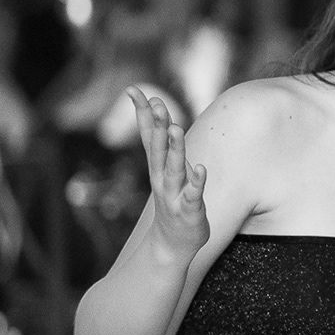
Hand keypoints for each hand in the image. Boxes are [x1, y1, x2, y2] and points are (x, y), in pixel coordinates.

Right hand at [129, 86, 208, 261]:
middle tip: (157, 102)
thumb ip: (163, 141)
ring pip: (173, 169)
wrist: (172, 245)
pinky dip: (196, 183)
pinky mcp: (190, 211)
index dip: (141, 112)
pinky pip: (193, 195)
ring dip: (174, 149)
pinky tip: (202, 169)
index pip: (147, 134)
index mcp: (157, 166)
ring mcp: (175, 194)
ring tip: (175, 128)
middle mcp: (162, 178)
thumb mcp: (165, 168)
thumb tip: (158, 110)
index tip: (133, 89)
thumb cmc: (173, 200)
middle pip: (158, 148)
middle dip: (157, 125)